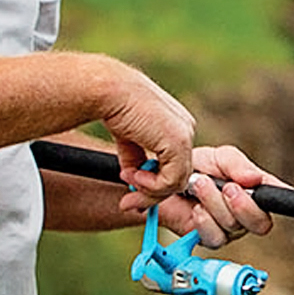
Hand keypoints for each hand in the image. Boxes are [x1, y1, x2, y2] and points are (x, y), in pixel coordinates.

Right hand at [97, 64, 197, 200]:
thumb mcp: (128, 138)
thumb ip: (136, 158)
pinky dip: (151, 186)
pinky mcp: (178, 143)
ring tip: (127, 181)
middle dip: (152, 194)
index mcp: (177, 126)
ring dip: (149, 191)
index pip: (175, 164)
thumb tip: (135, 180)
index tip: (133, 193)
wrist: (108, 91)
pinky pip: (171, 181)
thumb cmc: (113, 107)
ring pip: (176, 182)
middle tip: (128, 203)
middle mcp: (186, 130)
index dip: (156, 183)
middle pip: (178, 176)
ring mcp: (185, 136)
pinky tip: (132, 175)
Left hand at [133, 144, 282, 247]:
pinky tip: (196, 209)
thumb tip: (255, 179)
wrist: (161, 177)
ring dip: (216, 204)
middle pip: (261, 223)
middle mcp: (246, 214)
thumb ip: (238, 165)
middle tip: (228, 187)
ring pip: (235, 227)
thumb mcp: (220, 157)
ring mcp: (228, 228)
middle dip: (244, 205)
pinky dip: (205, 220)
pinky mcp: (208, 237)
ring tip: (199, 184)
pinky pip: (215, 237)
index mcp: (256, 192)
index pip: (283, 202)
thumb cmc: (195, 165)